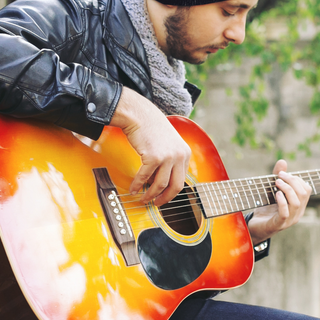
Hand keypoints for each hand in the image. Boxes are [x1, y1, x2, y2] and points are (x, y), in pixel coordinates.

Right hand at [110, 87, 190, 204]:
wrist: (140, 115)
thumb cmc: (151, 128)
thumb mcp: (168, 144)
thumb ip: (170, 160)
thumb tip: (161, 182)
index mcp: (185, 153)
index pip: (182, 179)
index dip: (172, 191)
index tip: (164, 197)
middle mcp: (179, 155)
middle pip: (175, 186)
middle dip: (165, 199)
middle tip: (156, 204)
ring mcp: (167, 157)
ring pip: (160, 185)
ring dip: (150, 195)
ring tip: (143, 199)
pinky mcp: (154, 157)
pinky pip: (145, 177)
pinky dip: (138, 185)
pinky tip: (133, 189)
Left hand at [247, 159, 311, 244]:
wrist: (254, 227)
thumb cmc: (265, 210)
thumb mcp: (272, 192)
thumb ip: (278, 178)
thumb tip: (282, 161)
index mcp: (298, 205)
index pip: (306, 189)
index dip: (297, 179)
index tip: (283, 173)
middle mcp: (297, 213)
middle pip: (303, 194)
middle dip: (292, 181)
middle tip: (279, 176)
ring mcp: (289, 220)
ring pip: (296, 203)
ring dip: (287, 189)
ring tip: (276, 182)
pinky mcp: (279, 224)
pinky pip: (285, 213)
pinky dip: (282, 201)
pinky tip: (276, 194)